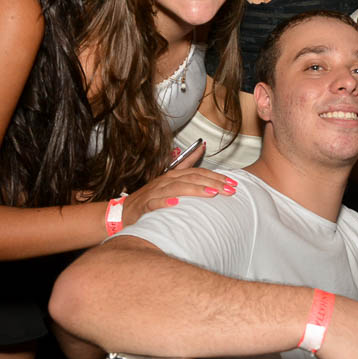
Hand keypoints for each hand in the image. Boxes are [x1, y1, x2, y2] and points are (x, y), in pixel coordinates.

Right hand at [122, 153, 237, 225]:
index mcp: (174, 175)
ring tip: (211, 193)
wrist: (124, 212)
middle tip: (230, 190)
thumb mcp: (171, 179)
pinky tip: (176, 204)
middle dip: (213, 183)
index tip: (233, 183)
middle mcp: (166, 180)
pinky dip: (165, 202)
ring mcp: (155, 192)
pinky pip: (155, 202)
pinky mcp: (145, 205)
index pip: (199, 173)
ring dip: (195, 190)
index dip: (216, 177)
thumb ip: (187, 164)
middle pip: (192, 179)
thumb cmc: (152, 196)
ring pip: (176, 188)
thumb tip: (202, 146)